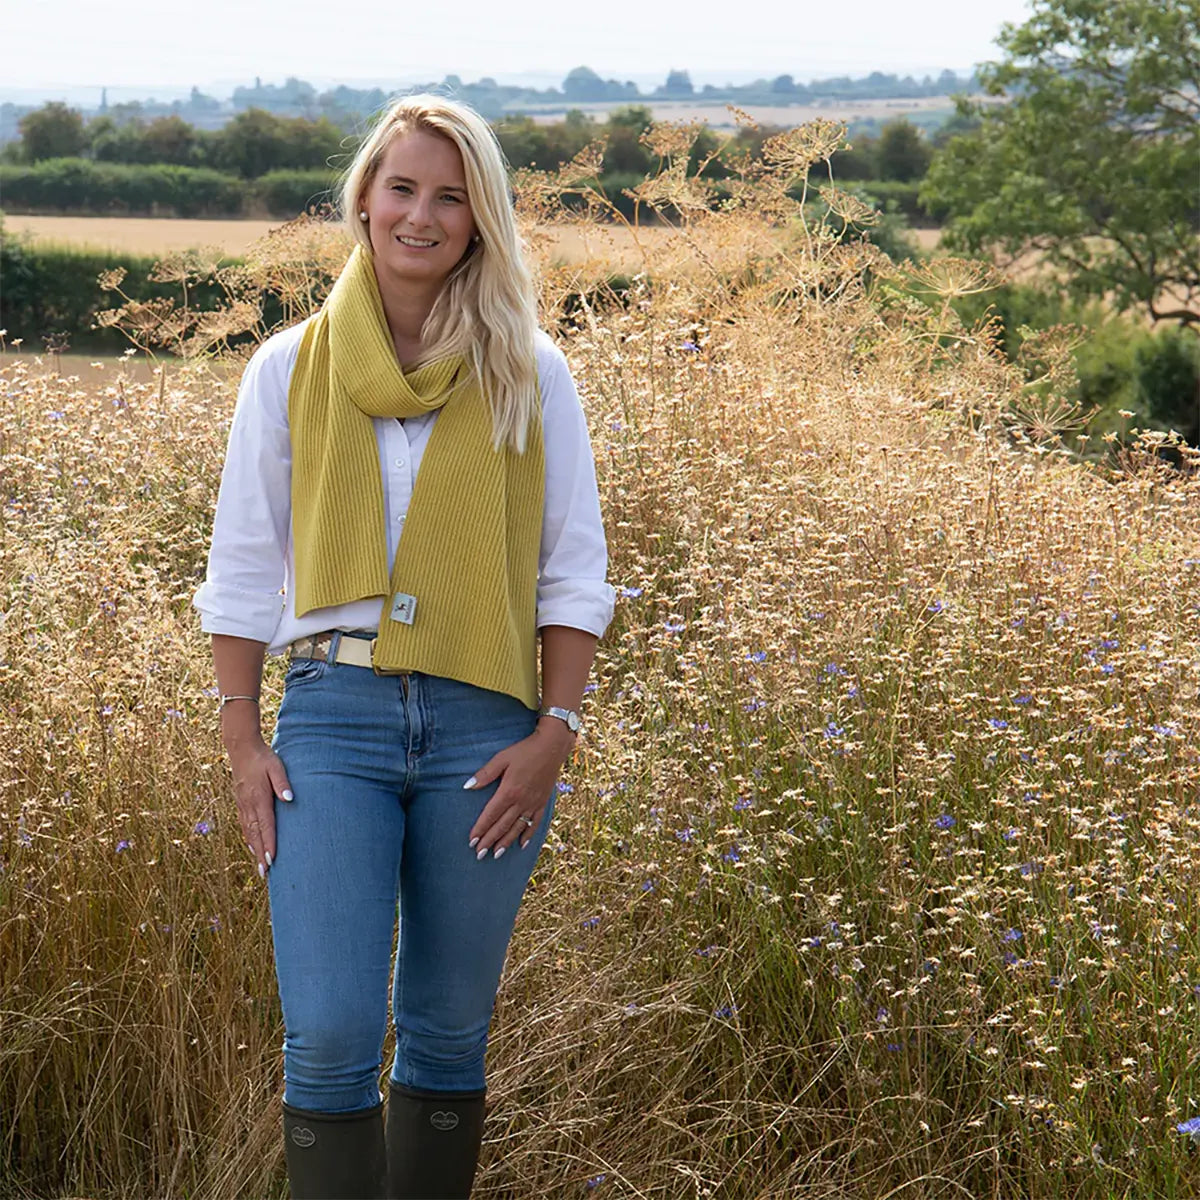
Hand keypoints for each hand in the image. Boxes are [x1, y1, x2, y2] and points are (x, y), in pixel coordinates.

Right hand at [226, 734, 292, 879]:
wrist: (242, 749)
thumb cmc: (263, 758)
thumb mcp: (276, 766)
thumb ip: (283, 783)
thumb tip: (290, 799)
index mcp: (258, 797)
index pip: (265, 825)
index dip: (269, 843)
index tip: (272, 859)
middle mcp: (248, 804)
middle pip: (255, 834)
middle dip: (261, 854)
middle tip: (265, 873)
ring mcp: (242, 805)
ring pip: (248, 832)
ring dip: (254, 850)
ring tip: (261, 867)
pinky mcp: (241, 803)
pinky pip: (244, 825)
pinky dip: (249, 839)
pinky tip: (253, 847)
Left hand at [465, 722, 573, 858]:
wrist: (552, 746)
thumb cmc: (525, 750)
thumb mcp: (502, 758)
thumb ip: (485, 774)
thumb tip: (467, 786)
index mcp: (509, 791)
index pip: (490, 815)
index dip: (480, 829)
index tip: (471, 841)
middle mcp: (521, 801)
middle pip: (502, 825)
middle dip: (489, 841)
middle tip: (479, 854)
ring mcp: (533, 803)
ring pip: (517, 828)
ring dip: (506, 842)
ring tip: (496, 855)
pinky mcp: (543, 802)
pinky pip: (534, 823)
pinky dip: (528, 835)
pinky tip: (521, 845)